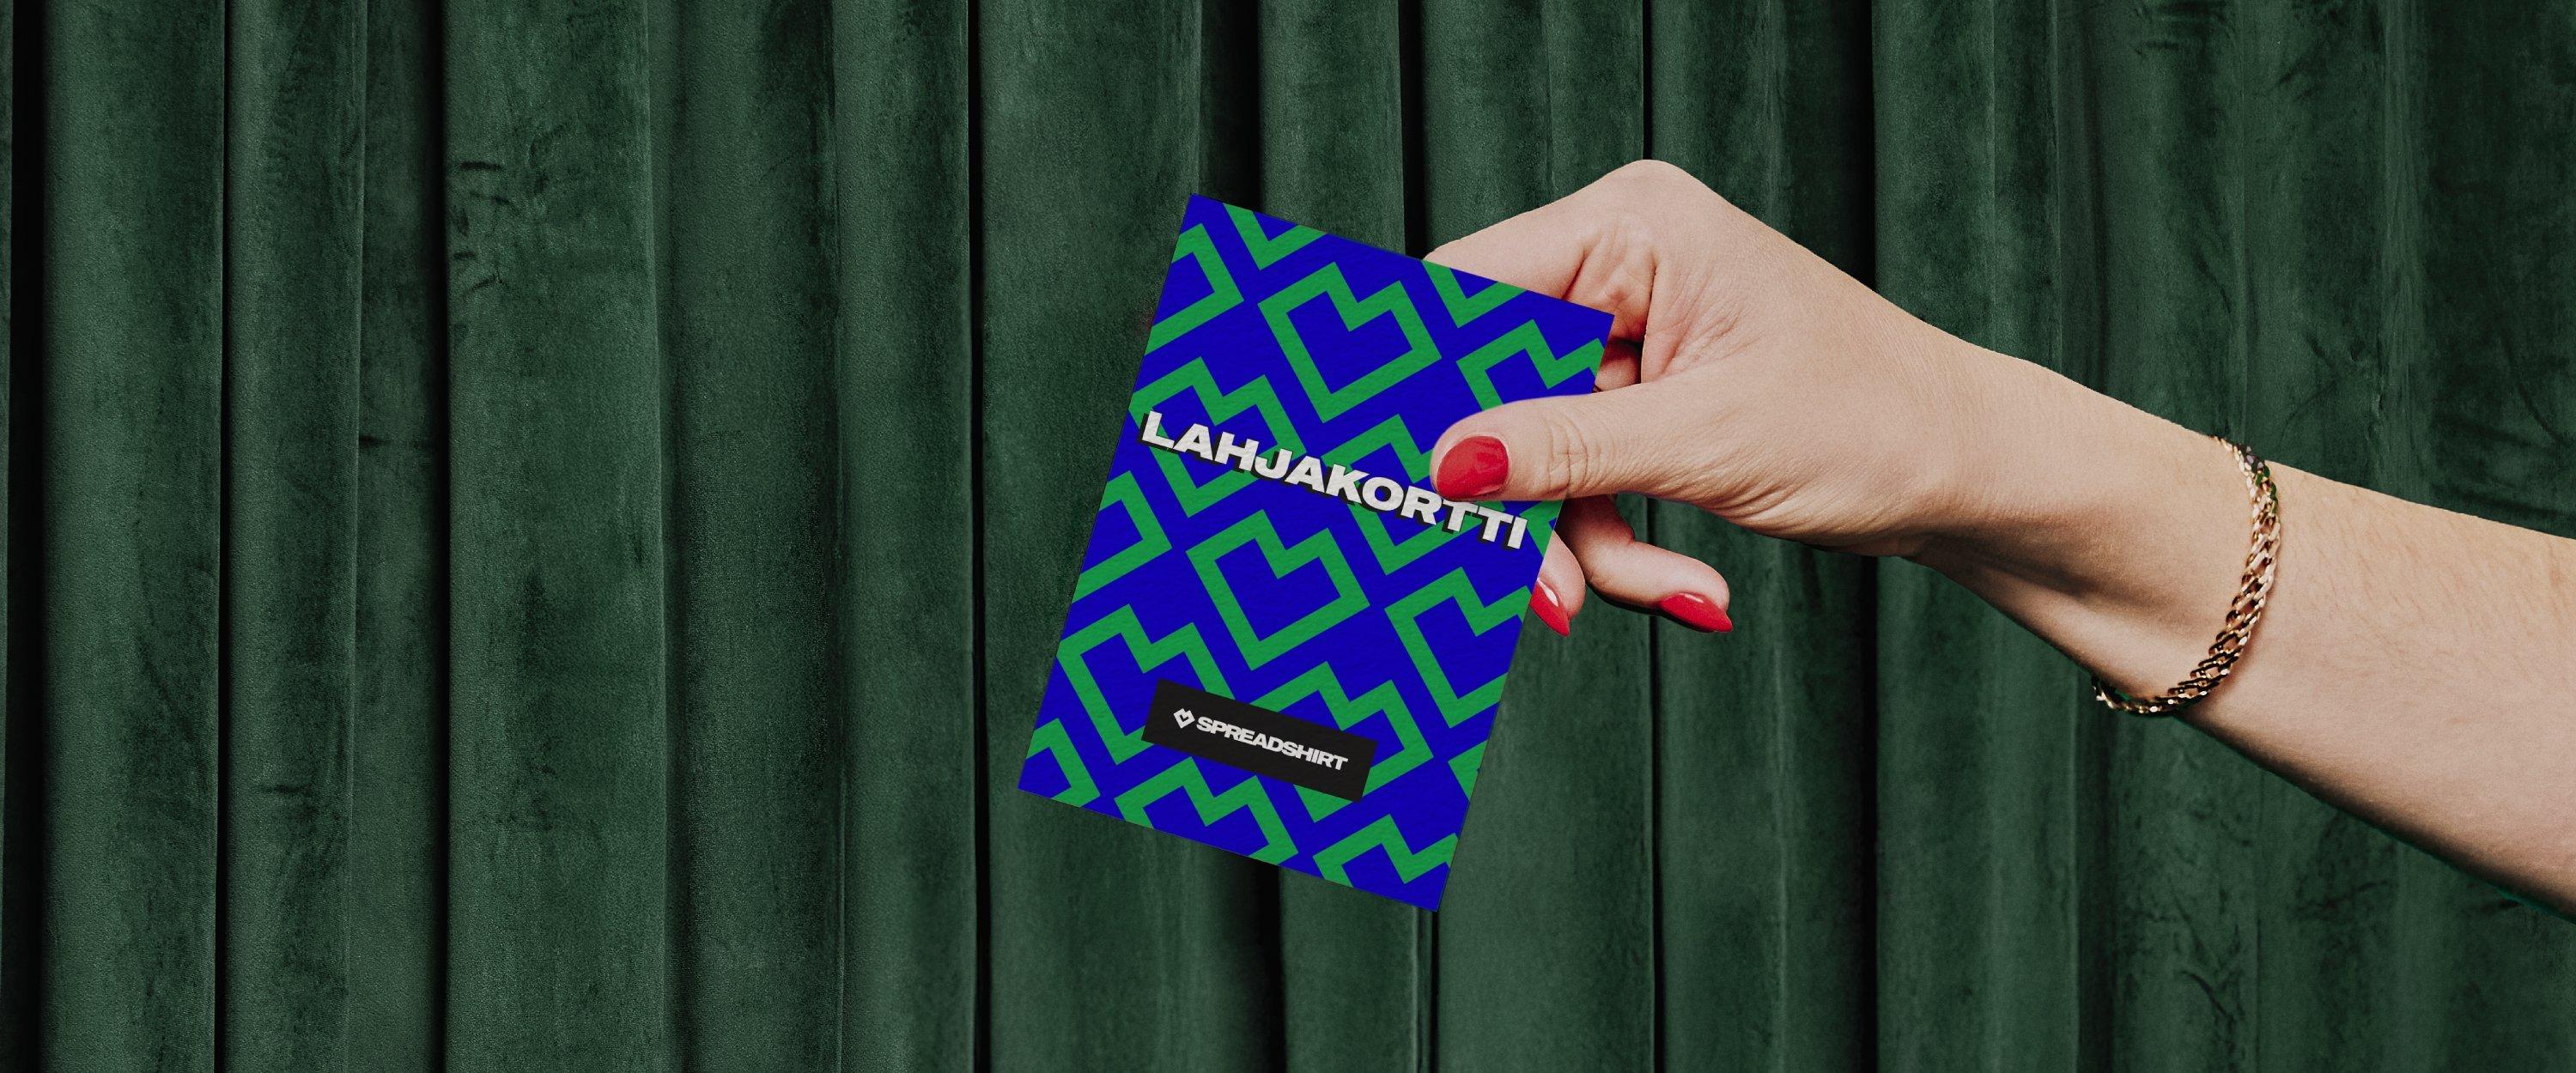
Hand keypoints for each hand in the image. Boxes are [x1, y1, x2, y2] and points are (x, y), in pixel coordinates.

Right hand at [1428, 160, 2035, 634]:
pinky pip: (1577, 479)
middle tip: (1542, 592)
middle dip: (1520, 501)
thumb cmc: (1876, 423)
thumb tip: (1439, 463)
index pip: (1467, 290)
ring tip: (1660, 599)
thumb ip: (1558, 449)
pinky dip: (1616, 546)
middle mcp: (1617, 265)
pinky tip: (1689, 591)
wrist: (1973, 474)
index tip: (1415, 483)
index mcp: (1630, 228)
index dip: (1428, 388)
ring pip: (1529, 452)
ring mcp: (1627, 336)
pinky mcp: (1641, 400)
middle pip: (1489, 385)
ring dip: (1580, 544)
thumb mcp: (1704, 440)